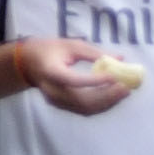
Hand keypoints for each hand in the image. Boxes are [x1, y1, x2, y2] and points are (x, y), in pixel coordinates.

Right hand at [18, 37, 142, 115]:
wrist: (28, 64)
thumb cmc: (50, 50)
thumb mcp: (70, 45)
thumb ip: (94, 53)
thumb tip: (120, 59)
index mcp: (51, 72)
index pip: (73, 80)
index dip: (95, 81)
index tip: (114, 76)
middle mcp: (53, 91)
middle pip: (82, 100)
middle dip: (107, 96)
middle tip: (125, 87)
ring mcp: (57, 102)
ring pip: (85, 109)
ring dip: (107, 103)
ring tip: (124, 93)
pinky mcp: (62, 106)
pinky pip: (84, 110)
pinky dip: (101, 105)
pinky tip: (113, 97)